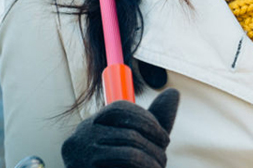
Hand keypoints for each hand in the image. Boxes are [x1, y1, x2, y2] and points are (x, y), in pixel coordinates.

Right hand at [61, 88, 179, 167]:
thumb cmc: (121, 167)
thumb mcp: (138, 141)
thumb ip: (153, 120)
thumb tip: (173, 92)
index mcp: (91, 125)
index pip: (120, 108)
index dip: (147, 120)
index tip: (165, 138)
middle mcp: (79, 138)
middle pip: (127, 131)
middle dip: (153, 144)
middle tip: (163, 158)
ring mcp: (79, 157)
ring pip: (128, 151)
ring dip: (151, 159)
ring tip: (159, 166)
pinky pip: (124, 163)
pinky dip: (144, 167)